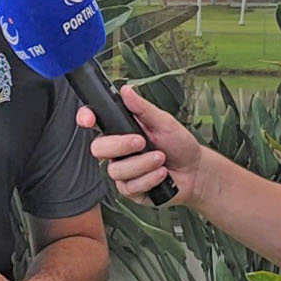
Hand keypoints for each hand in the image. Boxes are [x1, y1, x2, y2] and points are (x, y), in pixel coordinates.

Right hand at [79, 85, 206, 205]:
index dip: (85, 118)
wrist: (195, 172)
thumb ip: (143, 108)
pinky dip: (149, 178)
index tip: (88, 119)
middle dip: (120, 145)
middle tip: (142, 142)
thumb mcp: (164, 122)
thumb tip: (126, 90)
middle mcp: (118, 151)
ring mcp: (123, 171)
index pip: (95, 122)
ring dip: (143, 164)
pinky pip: (130, 186)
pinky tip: (162, 174)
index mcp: (122, 130)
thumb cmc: (180, 145)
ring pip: (116, 170)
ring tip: (161, 159)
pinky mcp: (130, 190)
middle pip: (98, 148)